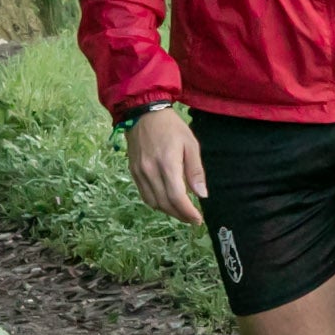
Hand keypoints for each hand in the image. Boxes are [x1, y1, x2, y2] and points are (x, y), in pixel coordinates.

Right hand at [127, 108, 206, 223]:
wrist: (144, 114)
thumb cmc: (172, 128)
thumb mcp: (191, 144)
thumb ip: (195, 170)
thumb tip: (202, 194)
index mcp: (167, 164)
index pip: (176, 197)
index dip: (187, 212)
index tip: (198, 219)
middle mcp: (150, 171)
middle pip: (165, 203)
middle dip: (180, 215)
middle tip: (192, 219)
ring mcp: (139, 173)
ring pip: (153, 202)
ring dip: (168, 211)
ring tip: (181, 212)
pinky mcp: (133, 172)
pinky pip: (144, 195)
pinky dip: (156, 203)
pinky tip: (166, 202)